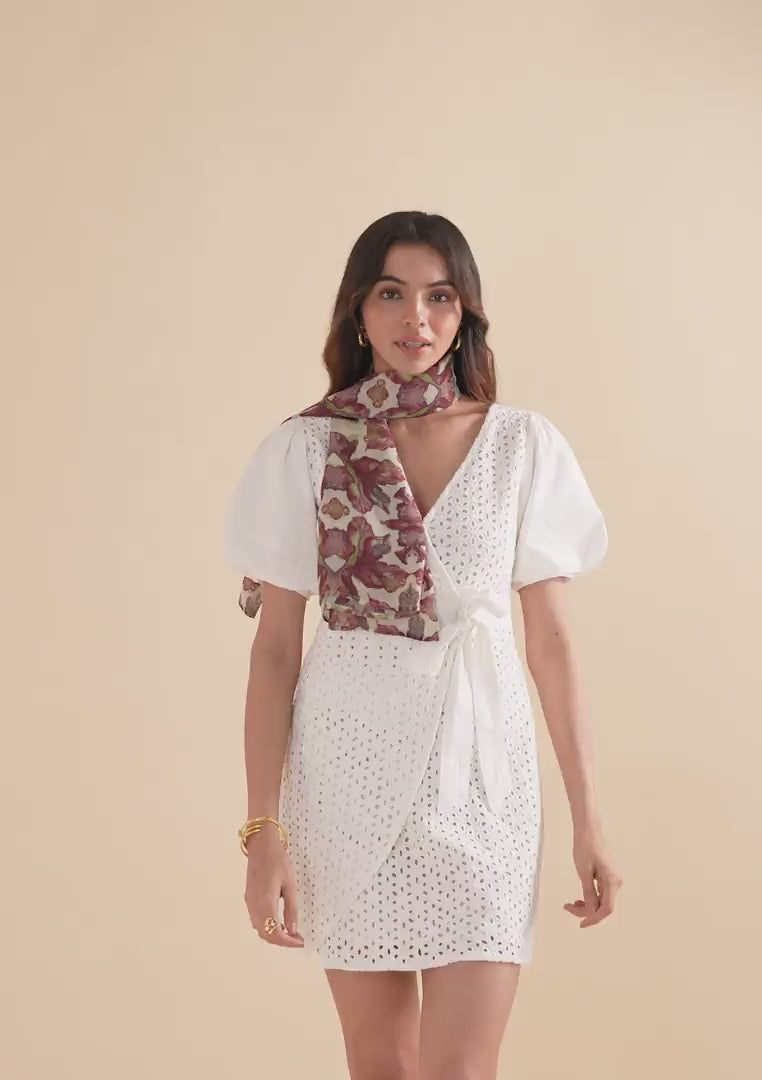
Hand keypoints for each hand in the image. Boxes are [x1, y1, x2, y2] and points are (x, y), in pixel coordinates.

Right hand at [244, 831, 304, 947]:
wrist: (261, 846)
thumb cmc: (278, 861)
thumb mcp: (290, 884)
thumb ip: (291, 909)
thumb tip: (292, 930)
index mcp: (266, 902)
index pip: (274, 932)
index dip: (287, 942)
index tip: (300, 941)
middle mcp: (254, 906)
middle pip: (265, 934)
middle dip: (281, 941)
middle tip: (297, 938)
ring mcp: (249, 903)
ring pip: (259, 929)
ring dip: (273, 935)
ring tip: (290, 932)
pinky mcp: (248, 899)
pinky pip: (256, 921)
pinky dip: (267, 927)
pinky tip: (278, 922)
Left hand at [564, 823, 622, 928]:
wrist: (588, 828)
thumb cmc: (585, 846)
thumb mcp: (583, 871)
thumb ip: (588, 892)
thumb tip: (590, 911)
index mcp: (612, 881)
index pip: (606, 909)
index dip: (594, 919)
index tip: (581, 924)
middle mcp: (616, 882)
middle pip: (604, 906)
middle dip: (586, 911)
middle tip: (568, 907)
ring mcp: (612, 878)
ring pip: (602, 899)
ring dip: (587, 904)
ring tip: (571, 903)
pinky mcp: (607, 875)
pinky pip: (601, 892)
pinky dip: (590, 897)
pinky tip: (579, 898)